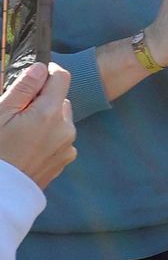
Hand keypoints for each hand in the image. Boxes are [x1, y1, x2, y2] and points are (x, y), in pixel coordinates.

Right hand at [0, 63, 75, 188]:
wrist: (0, 191)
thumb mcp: (0, 114)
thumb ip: (23, 89)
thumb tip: (40, 67)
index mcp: (50, 113)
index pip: (62, 78)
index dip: (47, 73)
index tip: (33, 78)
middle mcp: (66, 128)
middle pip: (61, 100)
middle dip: (43, 100)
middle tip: (18, 111)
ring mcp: (68, 146)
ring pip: (61, 119)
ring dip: (47, 118)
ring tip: (22, 131)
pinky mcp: (65, 160)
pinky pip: (61, 138)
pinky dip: (49, 136)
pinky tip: (28, 145)